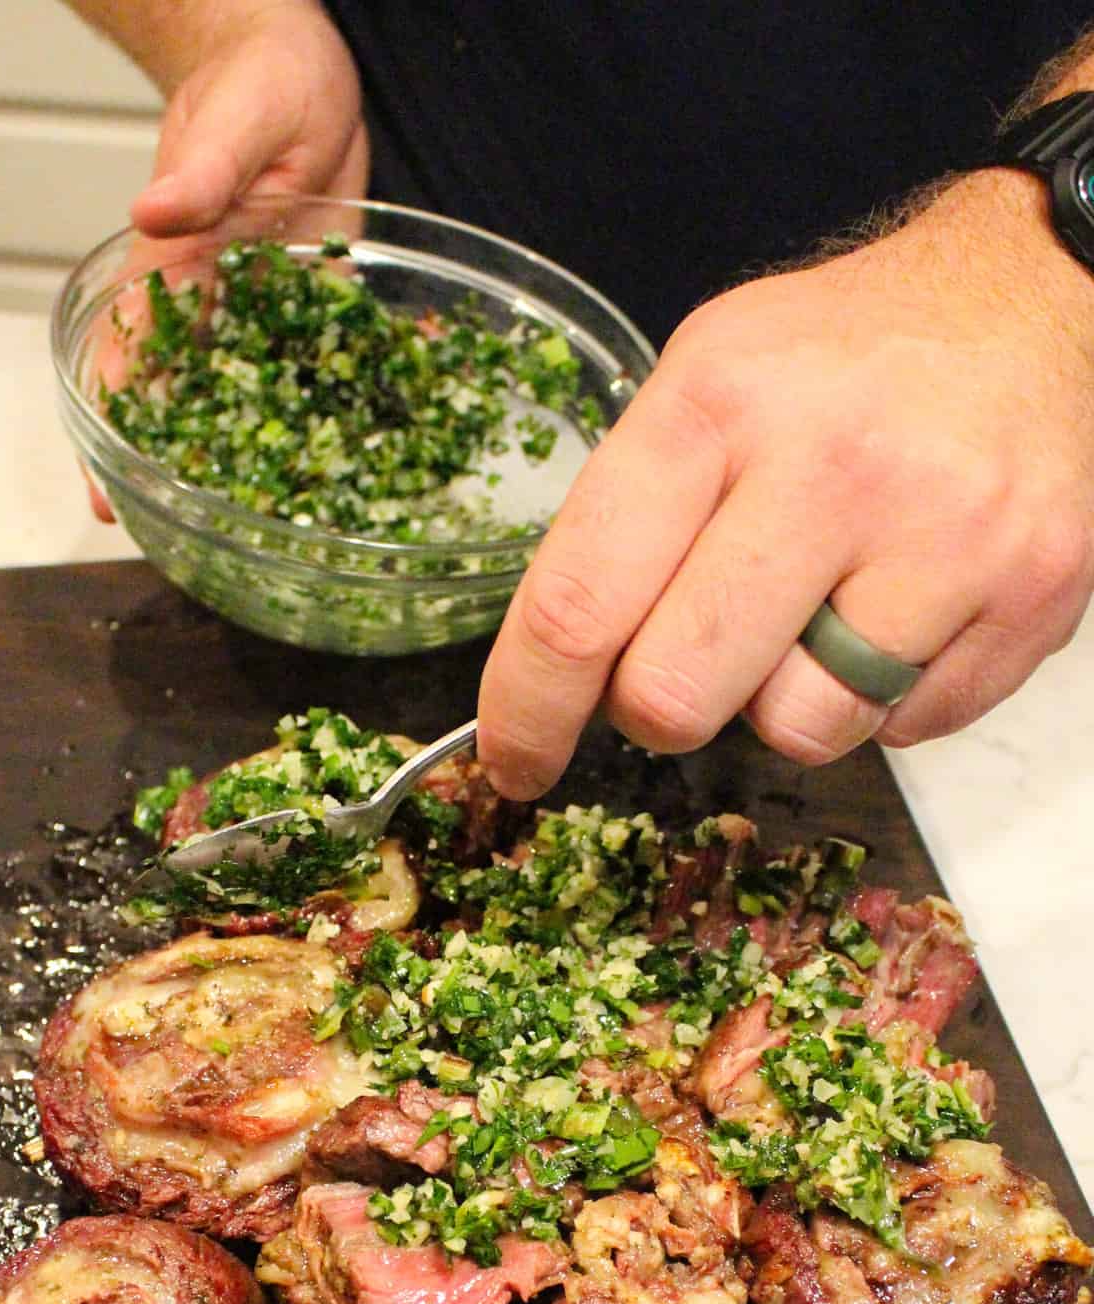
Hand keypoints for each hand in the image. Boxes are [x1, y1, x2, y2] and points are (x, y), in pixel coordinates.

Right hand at [85, 0, 364, 520]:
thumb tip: (156, 208)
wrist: (302, 70)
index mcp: (178, 264)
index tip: (107, 498)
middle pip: (190, 401)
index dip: (117, 434)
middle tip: (196, 542)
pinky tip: (386, 445)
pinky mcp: (321, 307)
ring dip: (273, 458)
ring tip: (291, 527)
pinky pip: (334, 363)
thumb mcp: (234, 120)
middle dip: (188, 472)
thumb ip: (203, 172)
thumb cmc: (254, 81)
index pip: (132, 362)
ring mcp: (270, 312)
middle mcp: (219, 303)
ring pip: (261, 398)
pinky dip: (356, 400)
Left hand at [477, 170, 1093, 798]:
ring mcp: (942, 537)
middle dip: (659, 710)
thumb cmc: (848, 360)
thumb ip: (630, 517)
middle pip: (675, 697)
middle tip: (689, 662)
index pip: (578, 602)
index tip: (513, 760)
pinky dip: (884, 697)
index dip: (527, 709)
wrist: (1036, 298)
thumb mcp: (710, 377)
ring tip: (823, 611)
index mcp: (716, 403)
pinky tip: (904, 607)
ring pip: (795, 733)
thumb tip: (559, 674)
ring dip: (786, 703)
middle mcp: (829, 466)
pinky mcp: (1028, 596)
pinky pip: (902, 730)